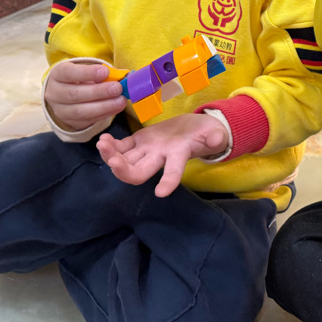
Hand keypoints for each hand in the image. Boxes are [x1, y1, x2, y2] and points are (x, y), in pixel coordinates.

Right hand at [45, 61, 125, 131]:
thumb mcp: (84, 70)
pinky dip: (105, 114)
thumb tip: (119, 76)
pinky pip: (88, 120)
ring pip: (81, 111)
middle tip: (117, 88)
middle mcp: (54, 93)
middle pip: (75, 94)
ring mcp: (60, 111)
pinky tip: (117, 108)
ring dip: (103, 106)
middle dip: (98, 92)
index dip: (87, 73)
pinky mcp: (70, 123)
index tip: (105, 72)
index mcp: (57, 75)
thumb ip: (99, 72)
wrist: (65, 94)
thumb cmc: (79, 78)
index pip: (69, 73)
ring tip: (120, 101)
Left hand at [96, 113, 228, 194]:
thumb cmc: (207, 134)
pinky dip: (111, 145)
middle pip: (140, 172)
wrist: (195, 129)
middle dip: (125, 171)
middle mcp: (159, 159)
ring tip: (102, 144)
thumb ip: (215, 136)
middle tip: (113, 162)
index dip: (168, 181)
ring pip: (126, 160)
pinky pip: (122, 147)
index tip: (161, 193)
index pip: (174, 171)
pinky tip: (103, 140)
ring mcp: (147, 151)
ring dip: (111, 156)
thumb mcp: (214, 133)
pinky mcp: (140, 141)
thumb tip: (219, 138)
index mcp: (178, 156)